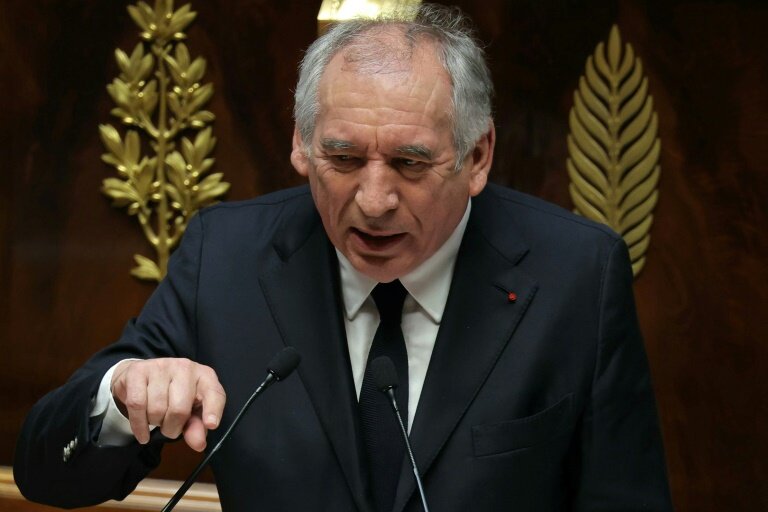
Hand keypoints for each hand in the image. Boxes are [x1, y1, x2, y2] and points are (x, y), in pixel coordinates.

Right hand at [110, 358, 225, 451]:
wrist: (140, 376)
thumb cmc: (172, 395)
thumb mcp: (190, 411)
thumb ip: (196, 427)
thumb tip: (198, 444)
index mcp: (204, 376)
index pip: (214, 393)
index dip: (213, 410)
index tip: (211, 425)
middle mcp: (185, 367)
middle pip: (179, 409)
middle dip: (172, 428)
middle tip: (169, 427)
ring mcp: (161, 366)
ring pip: (156, 409)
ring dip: (155, 423)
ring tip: (156, 418)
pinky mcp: (137, 370)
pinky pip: (136, 404)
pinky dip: (138, 425)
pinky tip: (142, 433)